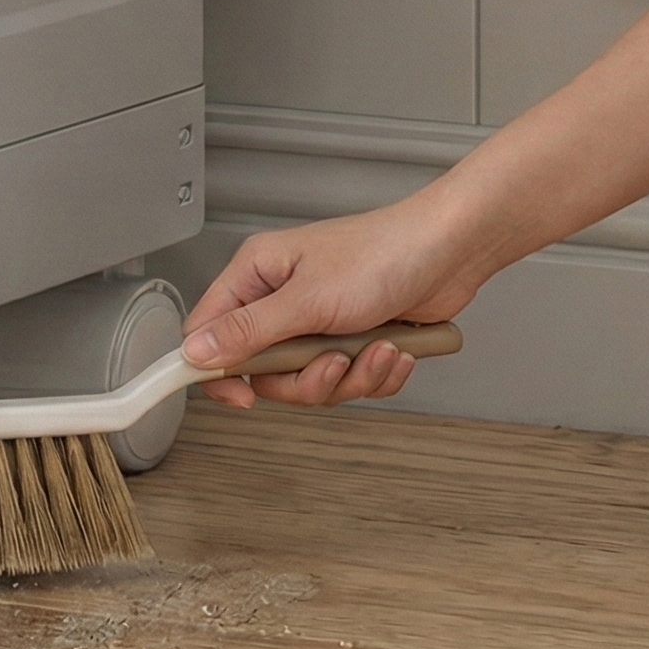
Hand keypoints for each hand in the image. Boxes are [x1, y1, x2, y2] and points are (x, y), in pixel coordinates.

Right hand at [181, 195, 486, 409]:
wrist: (452, 251)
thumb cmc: (384, 253)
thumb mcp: (308, 300)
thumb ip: (249, 332)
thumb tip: (196, 352)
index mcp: (259, 274)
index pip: (209, 330)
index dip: (216, 369)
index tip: (239, 398)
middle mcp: (284, 298)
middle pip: (264, 371)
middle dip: (306, 380)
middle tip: (331, 363)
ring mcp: (320, 321)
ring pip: (310, 382)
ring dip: (350, 377)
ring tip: (376, 348)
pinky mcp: (354, 339)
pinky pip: (348, 381)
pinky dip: (375, 374)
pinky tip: (394, 348)